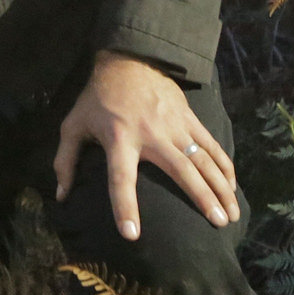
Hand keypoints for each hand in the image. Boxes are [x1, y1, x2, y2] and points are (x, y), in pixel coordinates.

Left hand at [52, 50, 238, 240]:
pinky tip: (232, 187)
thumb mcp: (73, 125)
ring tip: (231, 214)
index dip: (125, 206)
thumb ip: (65, 161)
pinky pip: (211, 145)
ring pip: (203, 159)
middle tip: (218, 224)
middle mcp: (151, 134)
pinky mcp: (189, 118)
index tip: (132, 234)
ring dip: (220, 187)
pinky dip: (224, 166)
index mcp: (119, 139)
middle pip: (181, 170)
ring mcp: (174, 125)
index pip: (121, 178)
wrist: (127, 60)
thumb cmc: (97, 99)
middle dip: (201, 198)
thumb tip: (61, 196)